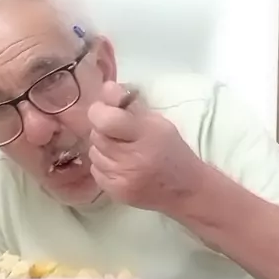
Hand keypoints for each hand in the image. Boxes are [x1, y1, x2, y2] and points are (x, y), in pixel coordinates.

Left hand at [88, 81, 203, 211]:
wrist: (185, 190)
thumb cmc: (172, 151)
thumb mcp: (157, 122)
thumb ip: (129, 104)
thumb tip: (106, 87)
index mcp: (146, 135)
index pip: (106, 120)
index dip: (100, 111)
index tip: (106, 110)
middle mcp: (132, 158)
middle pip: (97, 135)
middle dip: (103, 130)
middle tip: (119, 132)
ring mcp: (122, 178)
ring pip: (94, 153)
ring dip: (103, 148)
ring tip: (121, 150)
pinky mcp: (116, 192)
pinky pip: (95, 170)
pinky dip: (104, 165)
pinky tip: (120, 165)